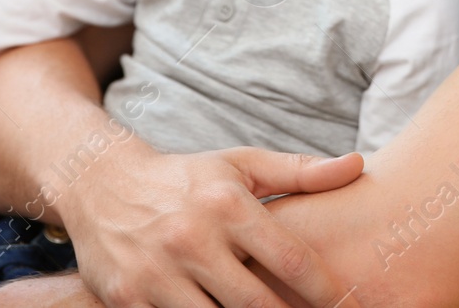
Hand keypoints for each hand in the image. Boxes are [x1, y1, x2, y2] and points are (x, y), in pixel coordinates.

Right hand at [58, 141, 364, 307]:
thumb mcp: (242, 164)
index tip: (351, 307)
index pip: (290, 258)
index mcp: (227, 204)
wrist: (101, 183)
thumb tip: (358, 165)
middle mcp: (192, 238)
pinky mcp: (127, 299)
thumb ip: (301, 172)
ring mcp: (157, 273)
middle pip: (257, 304)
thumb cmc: (186, 178)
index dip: (326, 292)